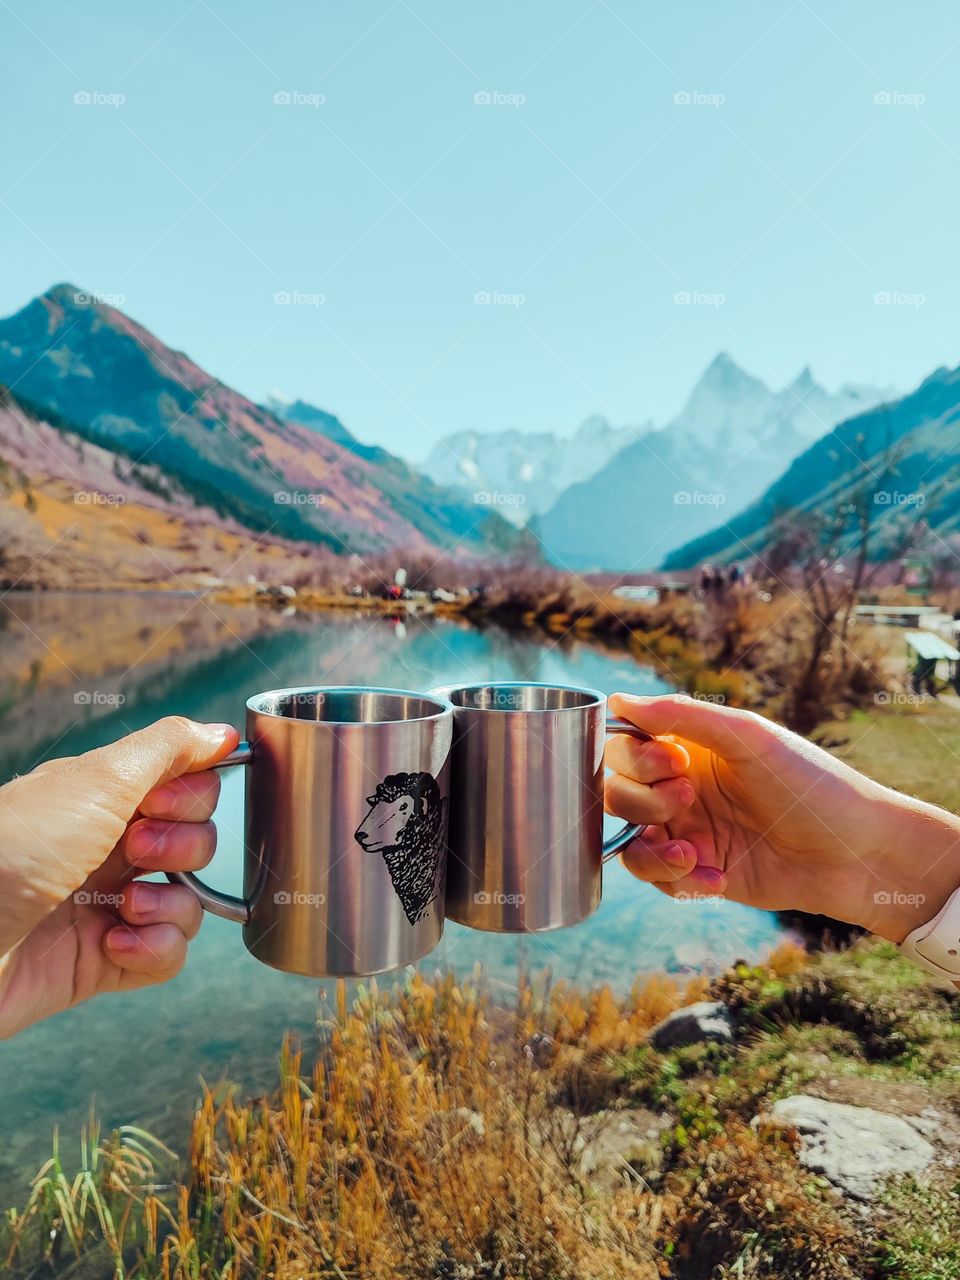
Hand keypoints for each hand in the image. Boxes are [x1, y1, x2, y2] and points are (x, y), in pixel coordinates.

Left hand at [0, 717, 237, 1037]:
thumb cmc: (14, 848)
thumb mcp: (97, 779)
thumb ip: (169, 749)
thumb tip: (224, 733)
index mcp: (104, 798)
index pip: (189, 787)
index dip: (191, 797)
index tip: (156, 805)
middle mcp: (109, 848)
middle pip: (198, 842)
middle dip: (183, 848)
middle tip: (135, 852)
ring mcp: (108, 906)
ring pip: (190, 901)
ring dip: (170, 904)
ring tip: (123, 910)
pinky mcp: (105, 961)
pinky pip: (169, 955)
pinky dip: (155, 949)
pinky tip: (115, 944)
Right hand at [605, 693, 959, 942]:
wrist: (855, 854)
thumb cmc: (810, 784)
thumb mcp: (748, 736)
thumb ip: (682, 715)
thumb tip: (618, 701)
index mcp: (691, 747)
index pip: (626, 745)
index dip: (634, 756)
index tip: (674, 762)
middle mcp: (683, 787)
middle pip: (618, 792)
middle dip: (643, 800)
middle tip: (688, 801)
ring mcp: (690, 832)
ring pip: (630, 840)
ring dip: (649, 848)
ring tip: (689, 855)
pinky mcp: (700, 873)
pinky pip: (658, 879)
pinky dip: (675, 880)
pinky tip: (715, 878)